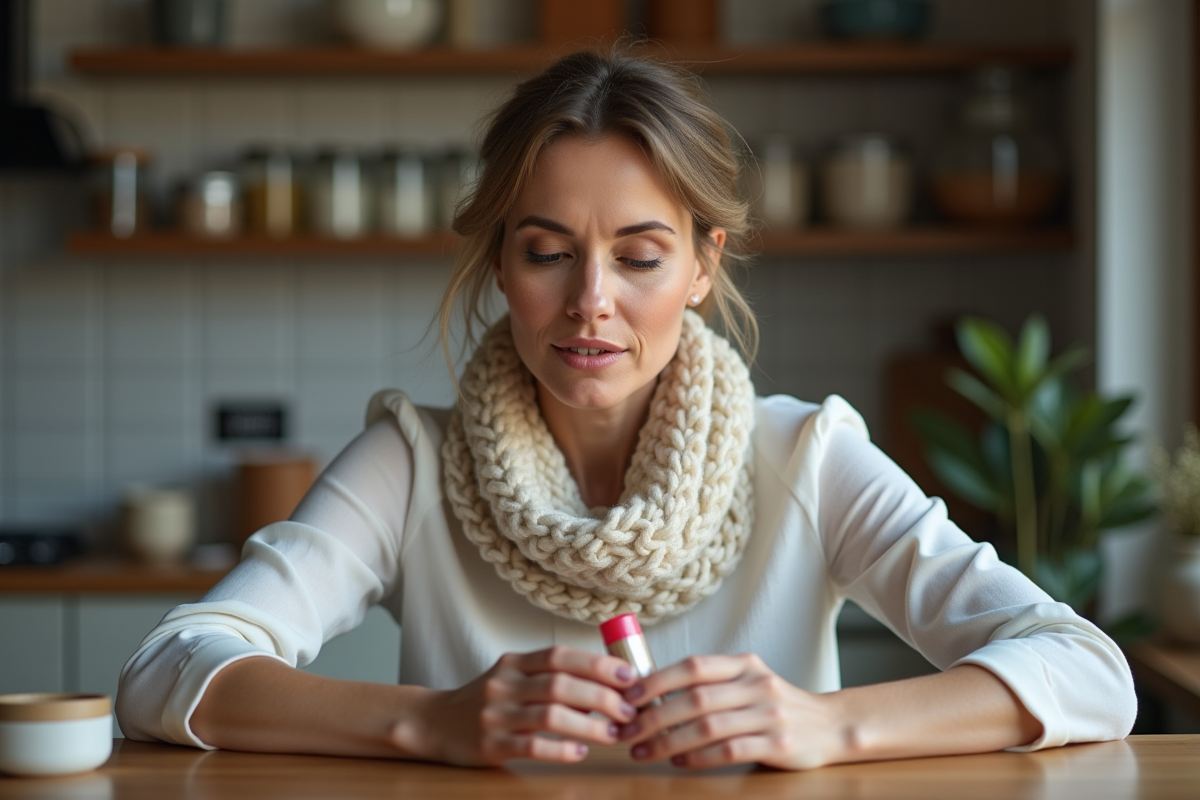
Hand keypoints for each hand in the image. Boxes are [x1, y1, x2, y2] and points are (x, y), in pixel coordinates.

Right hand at [394, 645, 639, 765]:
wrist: (434, 723)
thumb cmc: (487, 700)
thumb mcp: (513, 678)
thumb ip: (550, 677)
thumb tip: (607, 686)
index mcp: (514, 663)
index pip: (560, 655)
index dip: (597, 664)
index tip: (629, 676)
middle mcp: (504, 684)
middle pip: (560, 684)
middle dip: (601, 697)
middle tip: (629, 710)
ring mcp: (496, 715)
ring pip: (550, 715)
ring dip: (589, 725)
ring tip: (613, 733)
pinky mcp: (490, 745)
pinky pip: (532, 746)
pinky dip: (561, 749)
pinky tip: (580, 753)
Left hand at [618, 653, 844, 770]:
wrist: (830, 725)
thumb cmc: (775, 705)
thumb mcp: (747, 682)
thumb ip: (710, 684)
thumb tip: (651, 694)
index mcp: (744, 664)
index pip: (693, 666)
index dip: (656, 680)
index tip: (628, 696)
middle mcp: (756, 684)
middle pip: (695, 699)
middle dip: (653, 717)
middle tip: (626, 732)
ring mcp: (769, 714)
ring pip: (708, 726)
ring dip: (669, 741)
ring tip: (644, 751)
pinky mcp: (779, 743)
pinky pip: (730, 750)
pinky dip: (699, 756)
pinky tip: (679, 761)